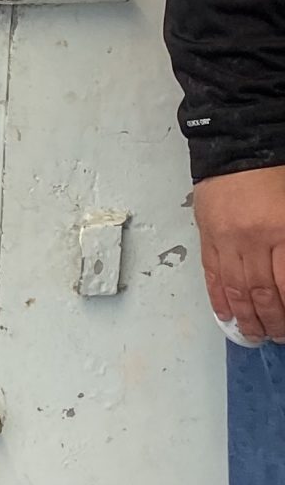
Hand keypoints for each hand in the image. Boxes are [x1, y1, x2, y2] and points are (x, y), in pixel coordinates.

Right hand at [194, 165, 284, 340]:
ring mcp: (226, 241)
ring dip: (247, 318)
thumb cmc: (276, 175)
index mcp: (281, 229)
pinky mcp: (208, 239)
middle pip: (263, 293)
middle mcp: (252, 240)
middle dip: (272, 321)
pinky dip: (220, 301)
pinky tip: (227, 317)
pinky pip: (212, 277)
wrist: (238, 147)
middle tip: (278, 336)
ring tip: (254, 335)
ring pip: (236, 290)